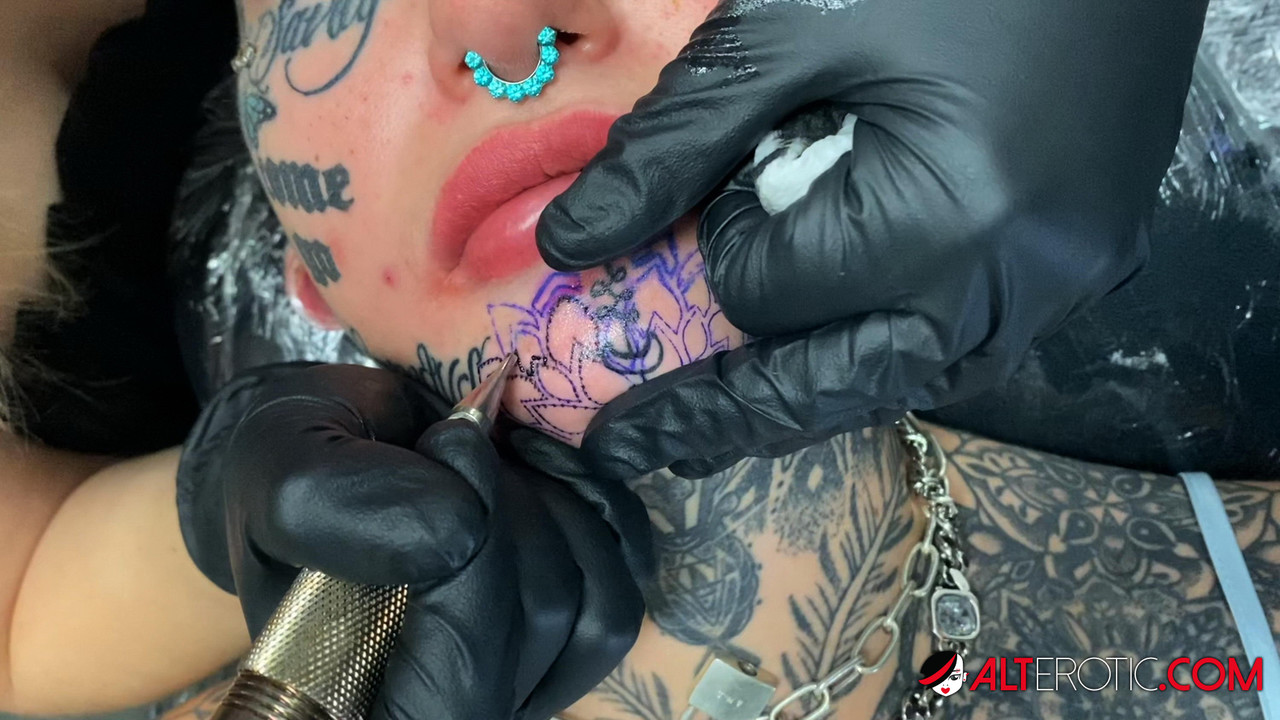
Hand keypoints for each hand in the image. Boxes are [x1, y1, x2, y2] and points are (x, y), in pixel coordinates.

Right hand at [178, 364, 650, 718]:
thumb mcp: (277, 467)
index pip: (458, 693)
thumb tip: (463, 523)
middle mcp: (454, 704)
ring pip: (600, 604)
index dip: (472, 582)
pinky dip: (597, 499)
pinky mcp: (578, 619)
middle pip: (541, 622)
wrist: (339, 442)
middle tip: (449, 440)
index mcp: (359, 702)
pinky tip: (537, 464)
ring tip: (491, 455)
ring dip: (556, 501)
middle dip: (505, 503)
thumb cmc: (295, 465)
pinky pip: (630, 570)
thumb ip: (337, 506)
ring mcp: (523, 672)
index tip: (444, 451)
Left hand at [536, 0, 1207, 476]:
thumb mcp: (787, 33)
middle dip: (726, 415)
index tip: (705, 210)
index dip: (715, 257)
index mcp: (945, 218)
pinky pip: (962, 346)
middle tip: (630, 446)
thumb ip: (674, 145)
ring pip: (902, 382)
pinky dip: (881, 352)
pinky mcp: (1086, 266)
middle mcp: (1015, 284)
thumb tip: (569, 243)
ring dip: (805, 398)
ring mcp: (1064, 286)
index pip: (771, 293)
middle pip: (835, 386)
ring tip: (713, 423)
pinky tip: (833, 347)